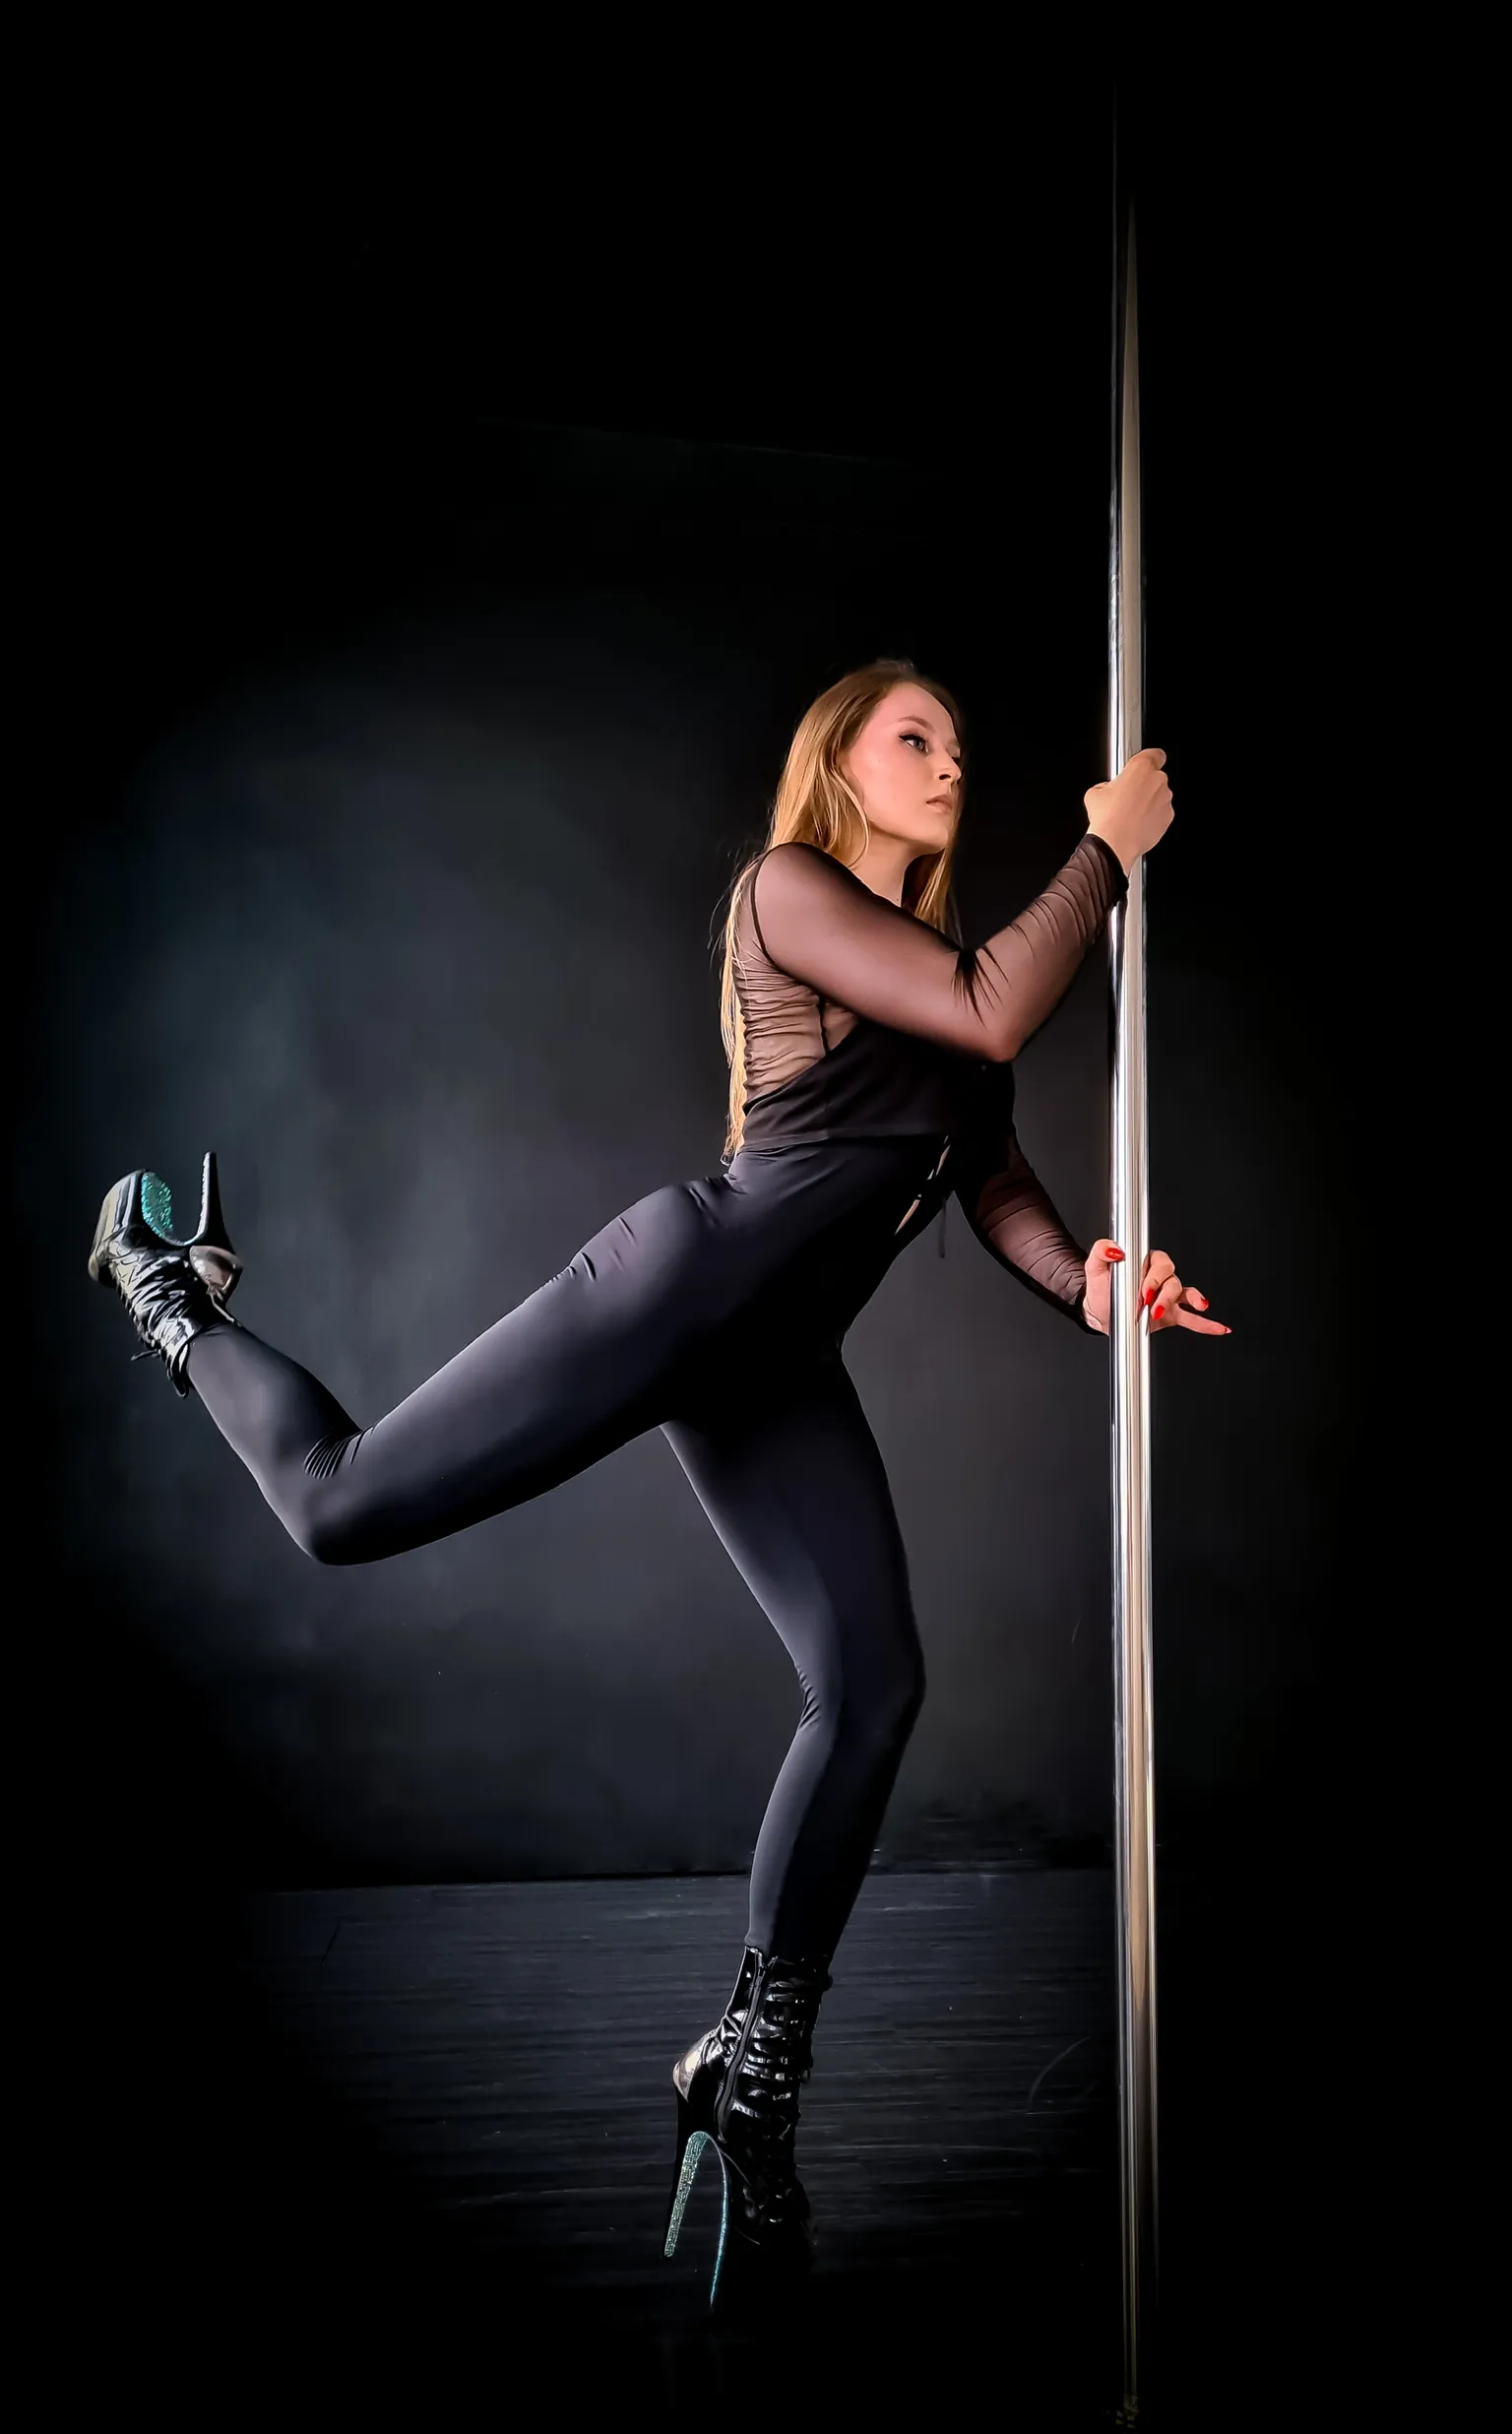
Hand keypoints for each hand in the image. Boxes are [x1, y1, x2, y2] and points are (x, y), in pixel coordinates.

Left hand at [1081, 1241, 1231, 1336]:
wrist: (1100, 1312)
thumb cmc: (1100, 1287)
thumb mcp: (1094, 1267)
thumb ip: (1101, 1250)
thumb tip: (1116, 1249)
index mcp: (1145, 1262)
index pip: (1159, 1262)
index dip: (1154, 1275)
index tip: (1144, 1288)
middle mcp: (1160, 1277)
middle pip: (1172, 1279)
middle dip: (1162, 1292)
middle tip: (1147, 1303)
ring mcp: (1167, 1296)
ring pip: (1181, 1294)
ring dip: (1171, 1304)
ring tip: (1158, 1312)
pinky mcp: (1170, 1314)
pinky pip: (1192, 1318)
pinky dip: (1206, 1323)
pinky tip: (1219, 1328)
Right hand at [1083, 748, 1173, 874]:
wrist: (1115, 844)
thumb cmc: (1107, 818)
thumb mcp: (1094, 793)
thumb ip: (1106, 785)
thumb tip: (1108, 790)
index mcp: (1141, 767)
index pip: (1155, 754)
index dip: (1149, 759)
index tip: (1142, 765)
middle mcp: (1157, 781)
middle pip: (1154, 777)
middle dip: (1143, 785)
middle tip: (1126, 797)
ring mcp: (1165, 800)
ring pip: (1158, 795)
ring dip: (1147, 801)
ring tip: (1129, 814)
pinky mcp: (1167, 817)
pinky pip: (1161, 812)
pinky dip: (1152, 817)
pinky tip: (1136, 824)